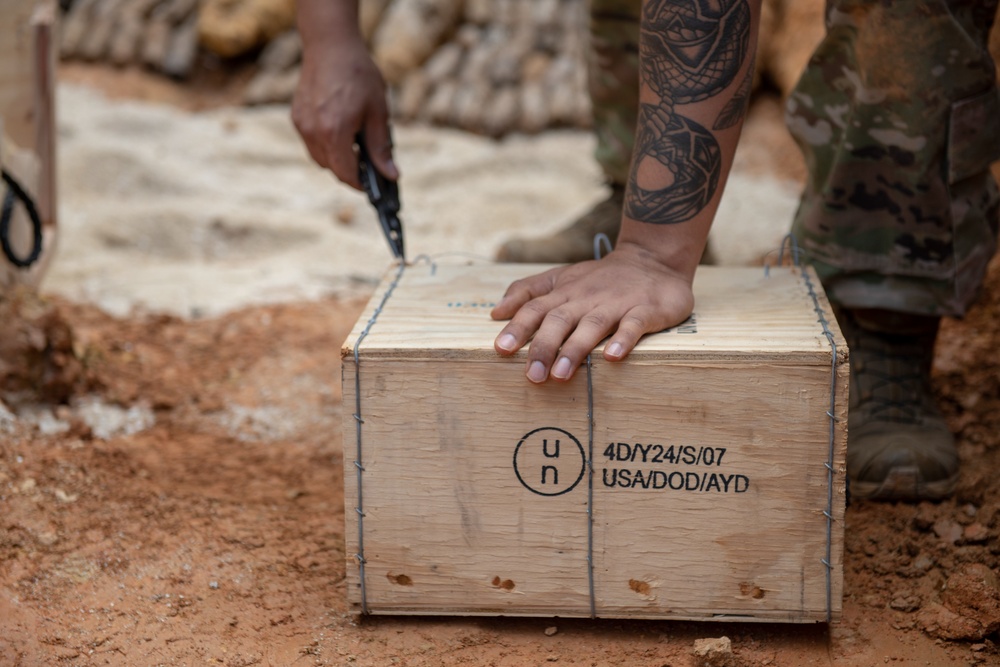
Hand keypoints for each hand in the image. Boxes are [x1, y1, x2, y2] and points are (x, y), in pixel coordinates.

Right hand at [291, 38, 397, 189]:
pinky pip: (311, 142)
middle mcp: (314, 132)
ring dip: (337, 159)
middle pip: (332, 168)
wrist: (330, 45)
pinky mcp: (297, 116)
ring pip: (319, 158)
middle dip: (350, 172)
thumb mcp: (378, 112)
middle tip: (370, 167)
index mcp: (335, 132)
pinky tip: (341, 131)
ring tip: (356, 147)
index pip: (346, 173)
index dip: (361, 184)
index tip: (374, 187)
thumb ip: (381, 147)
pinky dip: (326, 145)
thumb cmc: (358, 74)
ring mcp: (302, 124)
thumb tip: (391, 174)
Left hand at [490, 242, 694, 382]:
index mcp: (564, 292)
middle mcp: (586, 298)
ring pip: (592, 325)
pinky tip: (613, 357)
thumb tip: (496, 312)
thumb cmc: (600, 278)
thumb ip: (527, 292)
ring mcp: (615, 304)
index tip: (501, 349)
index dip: (518, 327)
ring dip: (575, 349)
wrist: (653, 260)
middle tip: (532, 375)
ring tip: (561, 375)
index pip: (535, 308)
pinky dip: (623, 340)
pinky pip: (633, 325)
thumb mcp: (561, 278)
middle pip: (559, 320)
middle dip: (543, 347)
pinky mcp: (645, 310)